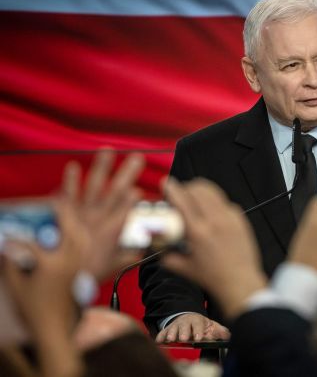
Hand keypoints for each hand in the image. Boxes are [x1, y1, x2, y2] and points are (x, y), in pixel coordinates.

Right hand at [2, 198, 86, 376]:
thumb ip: (10, 263)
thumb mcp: (16, 285)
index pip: (32, 244)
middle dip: (64, 213)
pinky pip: (86, 248)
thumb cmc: (33, 309)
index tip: (6, 234)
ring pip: (83, 238)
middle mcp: (69, 262)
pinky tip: (74, 233)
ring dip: (75, 223)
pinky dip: (80, 236)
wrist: (53, 328)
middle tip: (56, 201)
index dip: (17, 238)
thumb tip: (5, 246)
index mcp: (51, 265)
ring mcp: (78, 266)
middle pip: (71, 230)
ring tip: (67, 213)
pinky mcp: (82, 271)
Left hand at [61, 148, 144, 280]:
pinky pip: (68, 195)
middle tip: (137, 158)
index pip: (127, 210)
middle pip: (116, 191)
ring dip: (102, 167)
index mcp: (113, 231)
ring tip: (108, 151)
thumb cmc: (87, 273)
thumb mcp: (114, 265)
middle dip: (127, 173)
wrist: (63, 277)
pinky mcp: (67, 214)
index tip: (140, 190)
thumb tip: (141, 250)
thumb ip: (130, 255)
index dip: (133, 200)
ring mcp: (82, 214)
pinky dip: (69, 181)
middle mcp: (99, 219)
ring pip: (95, 186)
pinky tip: (72, 166)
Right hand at [155, 313, 229, 342]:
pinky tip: (159, 341)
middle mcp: (186, 321)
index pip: (198, 324)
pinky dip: (160, 336)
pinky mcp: (168, 330)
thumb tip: (228, 335)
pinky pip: (162, 333)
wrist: (188, 318)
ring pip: (173, 329)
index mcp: (197, 320)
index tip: (199, 337)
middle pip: (185, 326)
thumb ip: (219, 331)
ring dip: (172, 334)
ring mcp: (176, 325)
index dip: (199, 330)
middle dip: (184, 332)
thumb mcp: (211, 326)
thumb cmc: (201, 325)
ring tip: (172, 339)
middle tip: (184, 338)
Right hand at [161, 178, 266, 318]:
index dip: (172, 188)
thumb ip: (167, 256)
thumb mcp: (185, 268)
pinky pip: (225, 202)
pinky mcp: (240, 219)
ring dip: (200, 190)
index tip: (166, 183)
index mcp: (198, 232)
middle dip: (186, 187)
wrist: (240, 282)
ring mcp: (230, 218)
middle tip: (181, 195)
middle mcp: (215, 221)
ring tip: (195, 198)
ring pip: (213, 191)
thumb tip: (158, 247)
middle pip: (198, 188)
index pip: (182, 200)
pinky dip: (215, 202)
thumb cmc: (215, 277)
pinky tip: (211, 213)